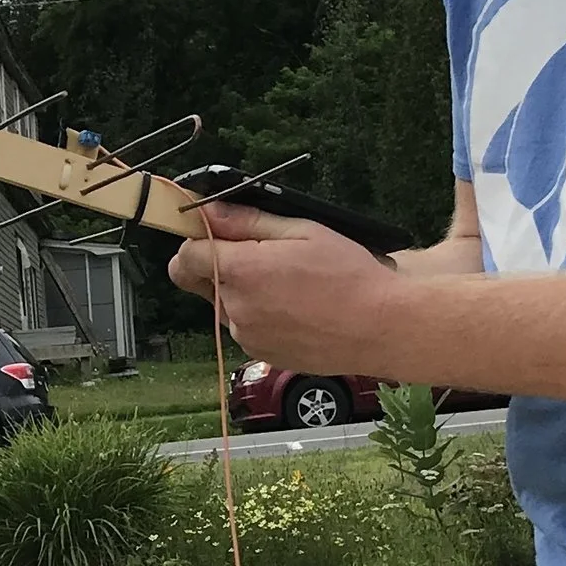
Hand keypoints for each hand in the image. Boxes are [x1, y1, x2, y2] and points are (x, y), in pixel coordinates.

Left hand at [168, 203, 405, 371]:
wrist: (380, 327)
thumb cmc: (348, 274)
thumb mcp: (301, 231)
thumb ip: (246, 221)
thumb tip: (207, 211)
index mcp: (241, 272)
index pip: (185, 257)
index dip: (198, 242)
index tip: (219, 235)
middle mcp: (235, 309)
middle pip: (204, 282)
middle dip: (224, 266)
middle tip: (267, 258)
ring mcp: (247, 337)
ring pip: (227, 307)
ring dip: (245, 294)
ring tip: (291, 286)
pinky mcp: (262, 355)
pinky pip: (247, 328)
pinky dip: (262, 317)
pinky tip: (297, 309)